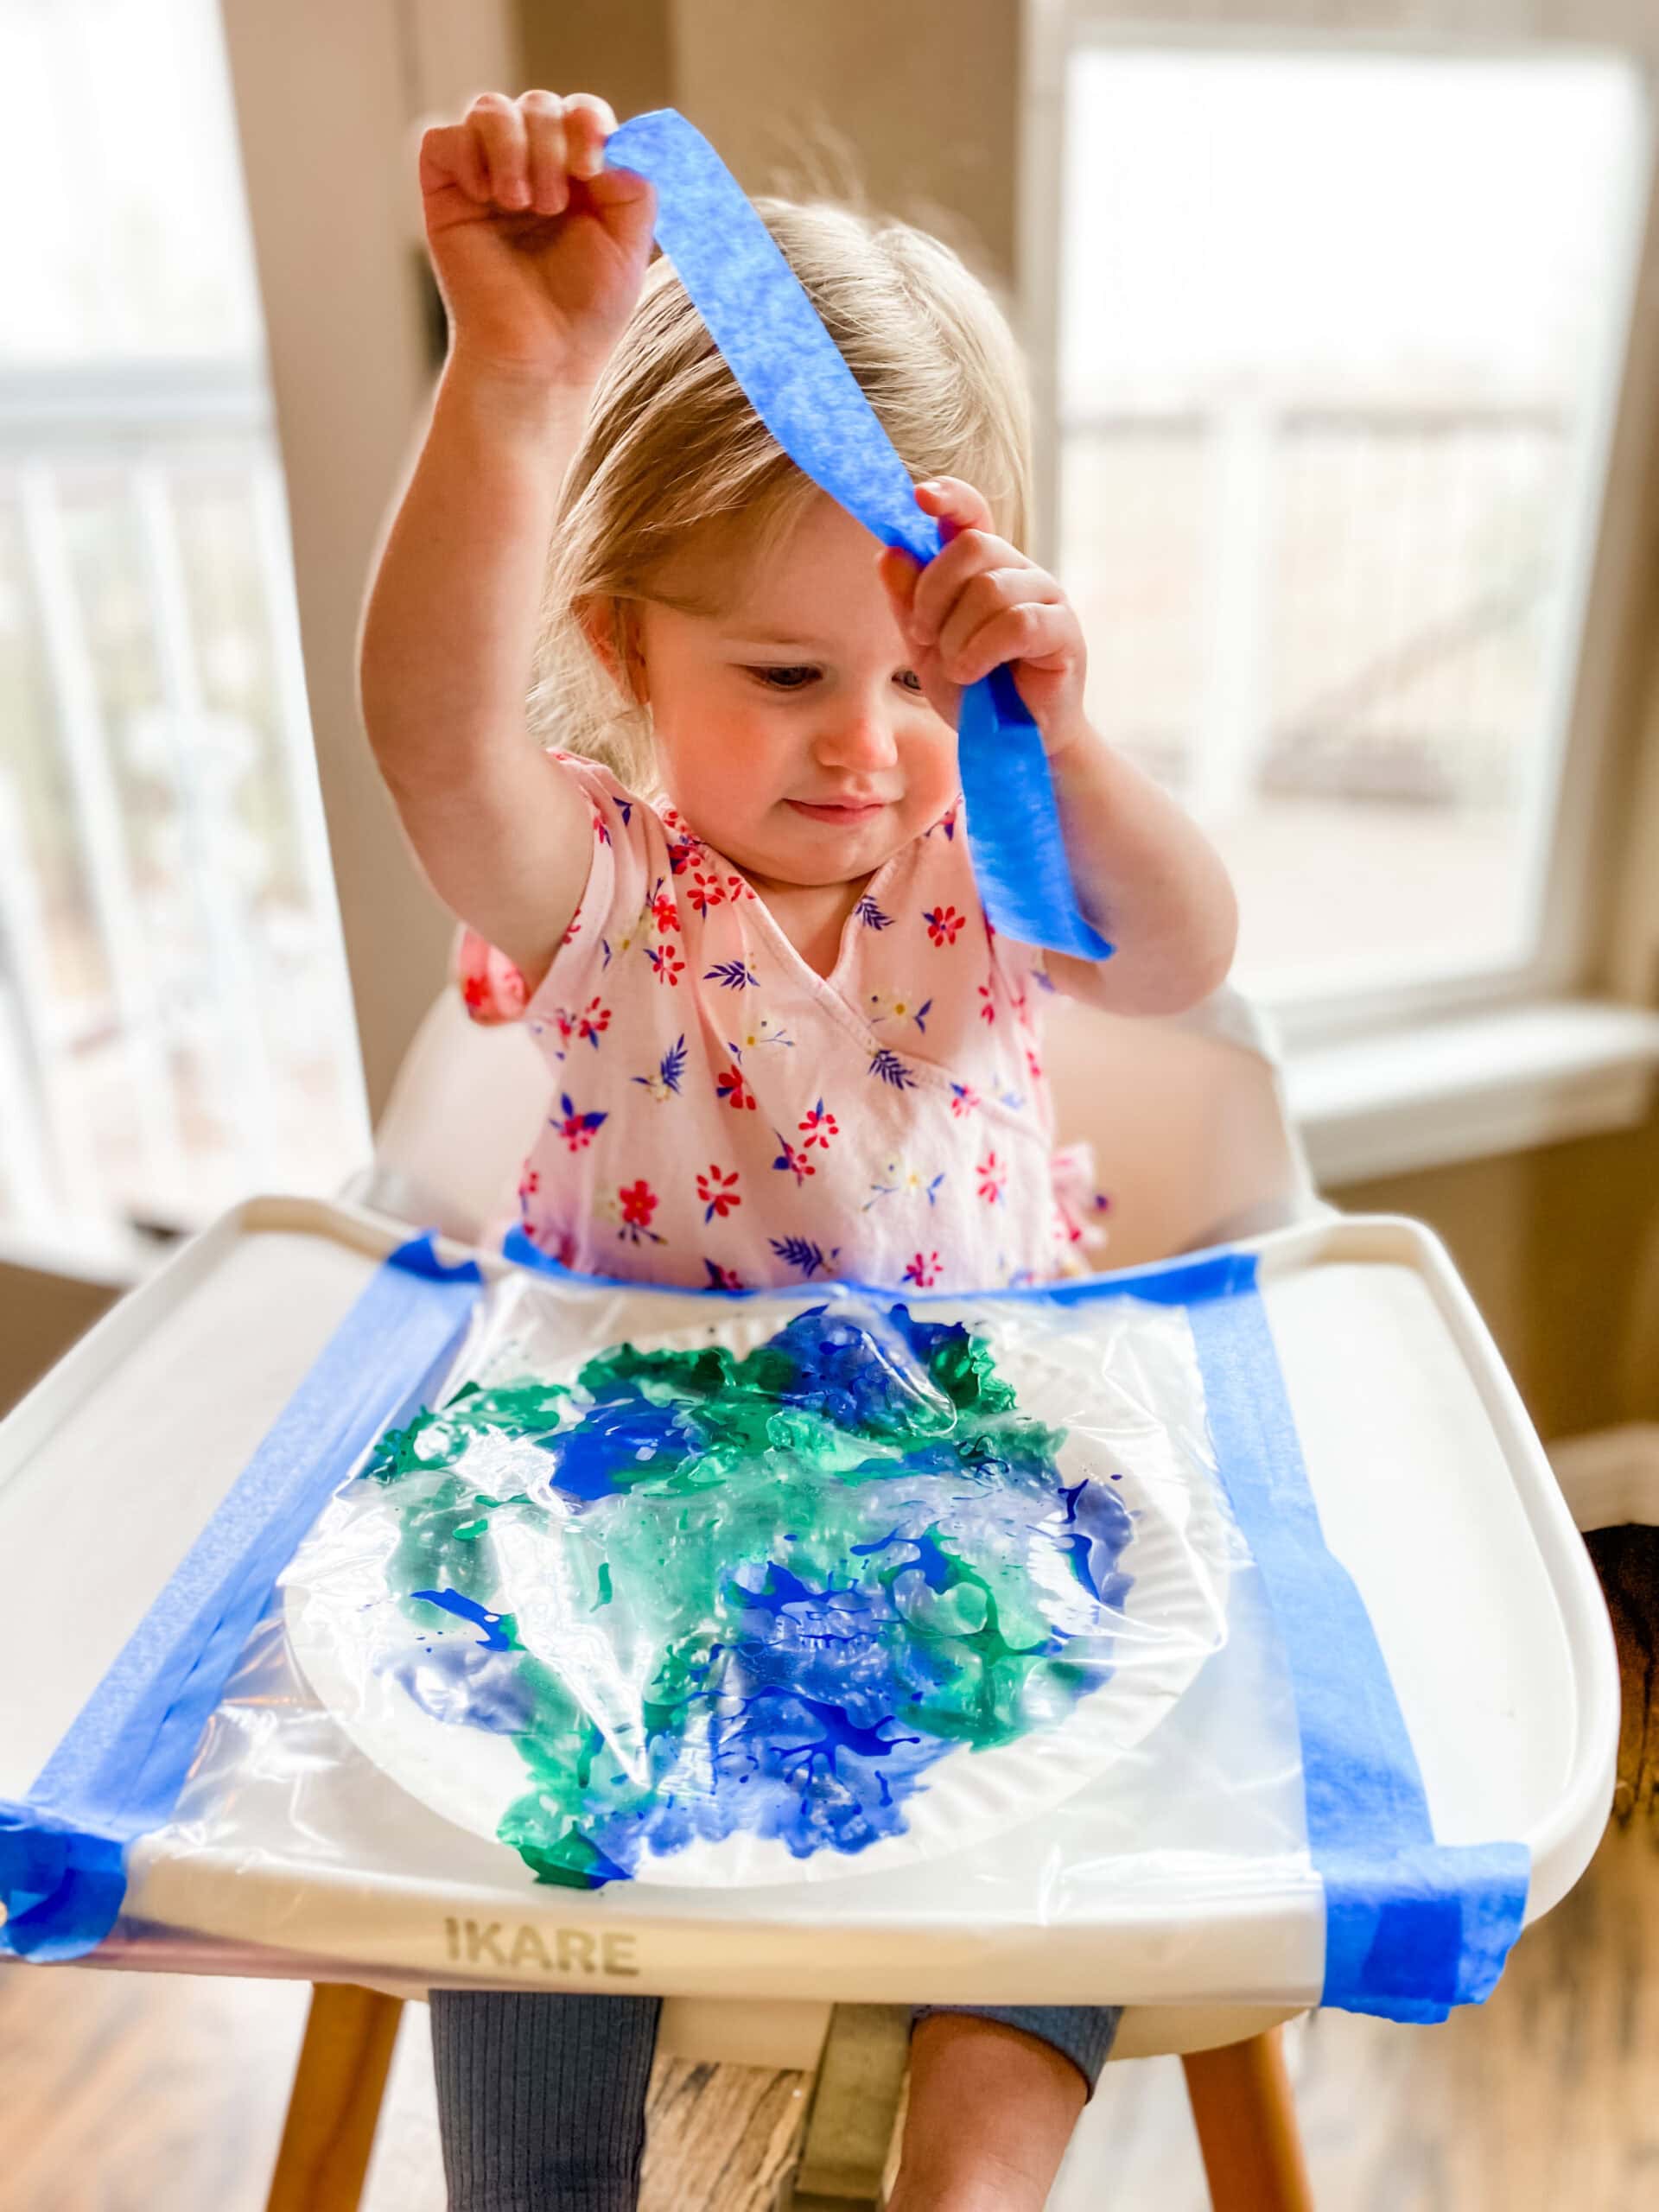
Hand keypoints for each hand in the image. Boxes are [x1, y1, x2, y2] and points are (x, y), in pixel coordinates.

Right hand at [418, 90, 655, 386]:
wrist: (541, 359)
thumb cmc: (586, 310)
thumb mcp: (629, 243)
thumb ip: (634, 183)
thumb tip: (613, 138)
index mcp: (577, 176)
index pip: (580, 114)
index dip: (586, 123)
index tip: (590, 167)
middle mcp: (531, 169)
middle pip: (538, 106)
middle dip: (550, 146)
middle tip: (553, 206)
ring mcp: (486, 178)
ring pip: (490, 110)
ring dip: (513, 148)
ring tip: (523, 204)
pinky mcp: (446, 194)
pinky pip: (446, 137)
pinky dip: (470, 156)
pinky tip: (488, 197)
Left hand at [877, 478, 1090, 756]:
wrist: (1011, 744)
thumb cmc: (974, 692)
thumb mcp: (926, 647)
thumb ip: (909, 602)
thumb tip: (890, 553)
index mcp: (985, 567)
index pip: (971, 512)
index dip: (949, 497)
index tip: (919, 497)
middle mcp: (1018, 571)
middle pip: (971, 546)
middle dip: (933, 593)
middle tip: (924, 635)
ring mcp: (1046, 597)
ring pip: (990, 588)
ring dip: (956, 635)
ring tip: (957, 669)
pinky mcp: (1065, 630)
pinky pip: (1017, 622)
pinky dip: (982, 650)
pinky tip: (973, 674)